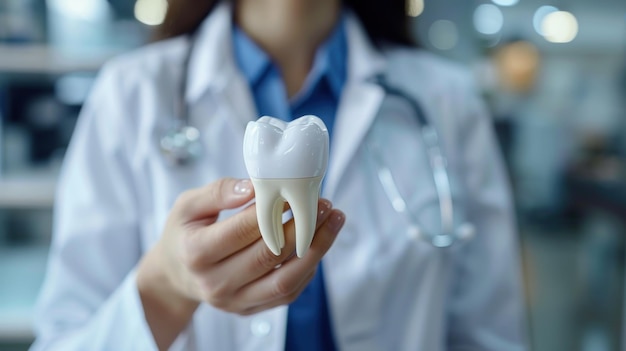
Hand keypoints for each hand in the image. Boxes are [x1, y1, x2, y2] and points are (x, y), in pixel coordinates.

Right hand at [137, 178, 344, 348]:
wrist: (177, 274)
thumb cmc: (185, 233)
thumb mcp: (188, 205)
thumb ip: (218, 192)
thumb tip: (254, 187)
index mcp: (196, 254)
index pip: (242, 230)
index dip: (274, 209)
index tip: (298, 189)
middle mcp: (215, 283)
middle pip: (269, 255)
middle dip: (303, 227)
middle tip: (325, 203)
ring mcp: (235, 301)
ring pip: (285, 279)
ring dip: (316, 249)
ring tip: (335, 221)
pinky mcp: (251, 309)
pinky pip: (288, 292)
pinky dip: (309, 267)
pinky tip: (319, 242)